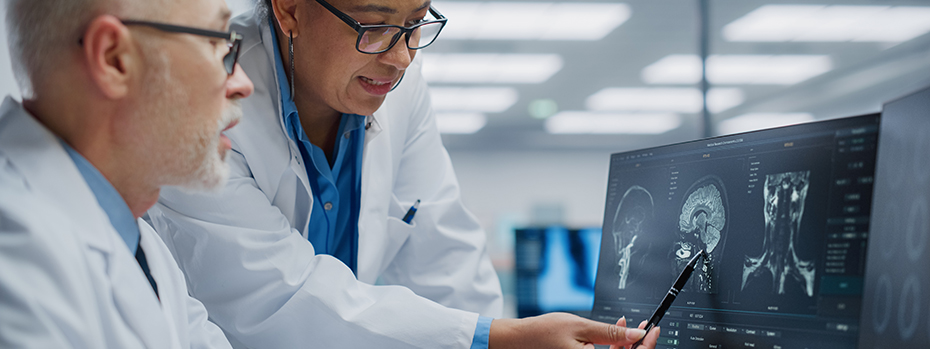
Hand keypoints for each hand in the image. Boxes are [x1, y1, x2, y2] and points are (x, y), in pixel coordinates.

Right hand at [488, 312, 651, 348]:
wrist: (519, 340)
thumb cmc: (543, 332)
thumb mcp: (581, 327)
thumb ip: (611, 333)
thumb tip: (637, 334)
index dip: (646, 346)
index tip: (653, 330)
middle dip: (639, 345)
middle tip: (646, 327)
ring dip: (626, 346)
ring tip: (630, 325)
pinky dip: (613, 348)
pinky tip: (617, 331)